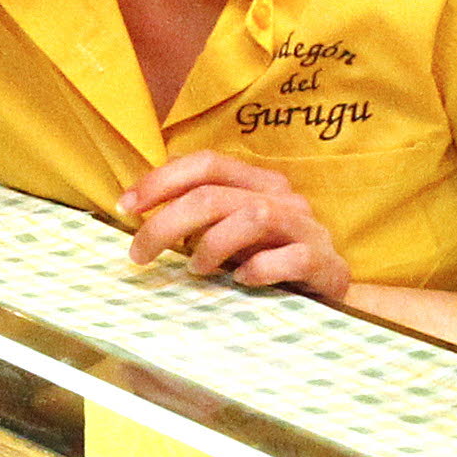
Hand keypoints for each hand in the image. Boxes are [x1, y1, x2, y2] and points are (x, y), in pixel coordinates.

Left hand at [119, 152, 351, 301]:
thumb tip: (139, 207)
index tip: (125, 207)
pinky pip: (289, 259)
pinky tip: (241, 282)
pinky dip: (258, 270)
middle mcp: (284, 197)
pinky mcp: (323, 262)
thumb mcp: (230, 232)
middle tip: (140, 253)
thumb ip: (199, 216)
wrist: (332, 292)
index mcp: (258, 182)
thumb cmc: (270, 259)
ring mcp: (307, 228)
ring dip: (211, 245)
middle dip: (167, 223)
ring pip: (251, 217)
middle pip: (215, 194)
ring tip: (195, 269)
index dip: (161, 180)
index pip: (206, 163)